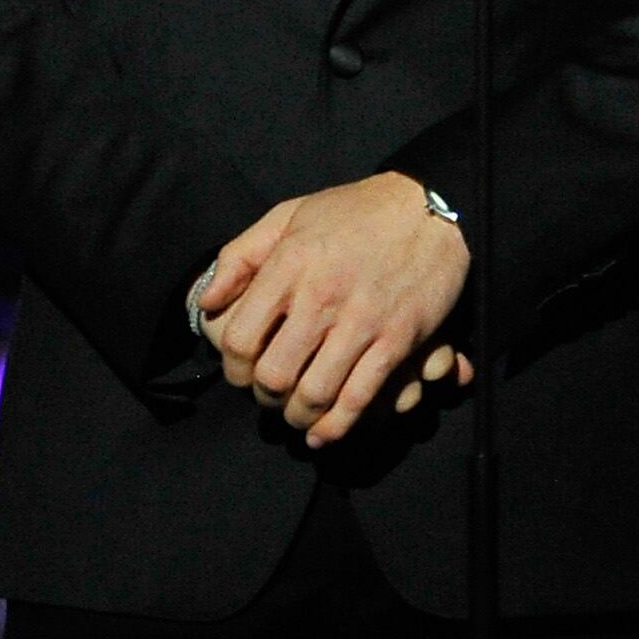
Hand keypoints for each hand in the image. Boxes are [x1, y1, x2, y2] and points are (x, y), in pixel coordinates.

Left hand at [196, 175, 471, 446]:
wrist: (431, 206)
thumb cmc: (356, 211)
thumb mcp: (290, 214)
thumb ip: (241, 256)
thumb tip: (207, 302)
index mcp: (290, 264)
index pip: (240, 339)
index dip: (234, 369)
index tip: (242, 374)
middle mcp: (320, 296)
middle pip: (274, 374)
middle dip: (265, 397)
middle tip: (270, 396)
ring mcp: (361, 321)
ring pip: (314, 394)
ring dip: (299, 416)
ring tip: (297, 415)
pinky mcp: (397, 340)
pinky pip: (359, 398)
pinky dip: (337, 426)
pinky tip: (325, 433)